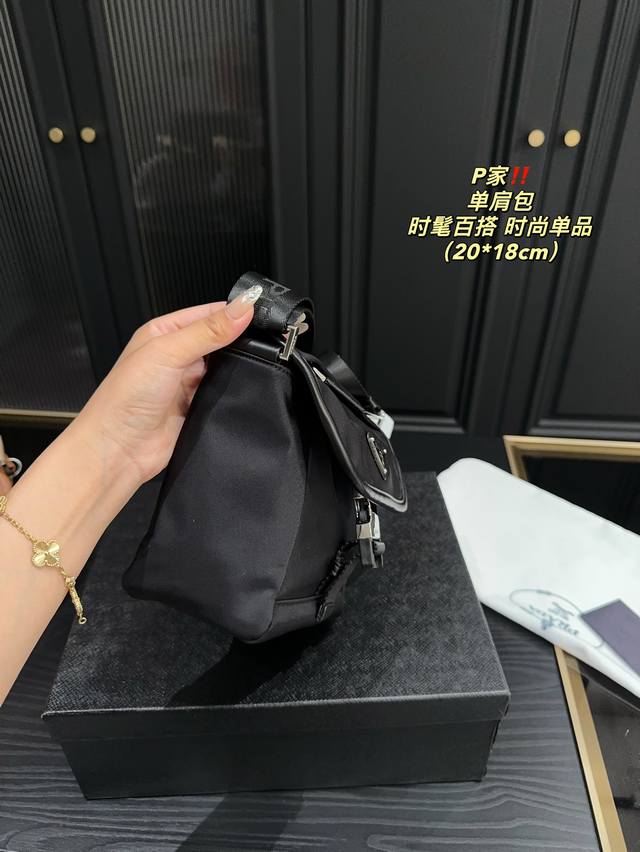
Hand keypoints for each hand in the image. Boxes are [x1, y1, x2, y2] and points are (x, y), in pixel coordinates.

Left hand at [73, 287, 261, 486]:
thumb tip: (242, 309)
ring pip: (224, 368)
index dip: (233, 312)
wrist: (119, 449)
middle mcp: (175, 355)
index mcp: (163, 333)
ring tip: (255, 365)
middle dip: (239, 340)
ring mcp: (186, 382)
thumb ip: (208, 330)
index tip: (259, 313)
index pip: (207, 313)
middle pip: (218, 340)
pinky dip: (233, 392)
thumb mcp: (168, 352)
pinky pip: (223, 394)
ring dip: (237, 368)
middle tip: (266, 339)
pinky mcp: (196, 406)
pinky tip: (241, 390)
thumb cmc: (125, 399)